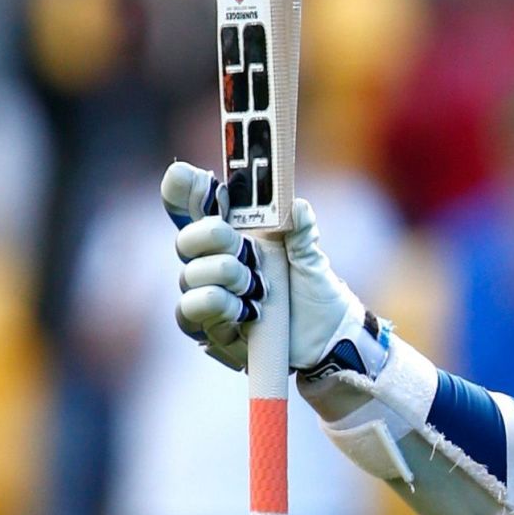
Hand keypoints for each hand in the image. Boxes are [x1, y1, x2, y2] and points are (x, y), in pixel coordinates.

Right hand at [162, 162, 379, 373]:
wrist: (327, 339)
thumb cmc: (315, 292)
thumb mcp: (312, 259)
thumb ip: (301, 231)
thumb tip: (297, 205)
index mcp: (235, 237)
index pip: (197, 207)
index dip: (186, 190)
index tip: (190, 176)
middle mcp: (215, 263)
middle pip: (186, 239)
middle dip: (209, 236)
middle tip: (237, 243)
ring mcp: (210, 295)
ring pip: (189, 276)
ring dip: (222, 275)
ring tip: (256, 286)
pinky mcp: (212, 328)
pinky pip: (191, 313)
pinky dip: (218, 305)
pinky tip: (244, 310)